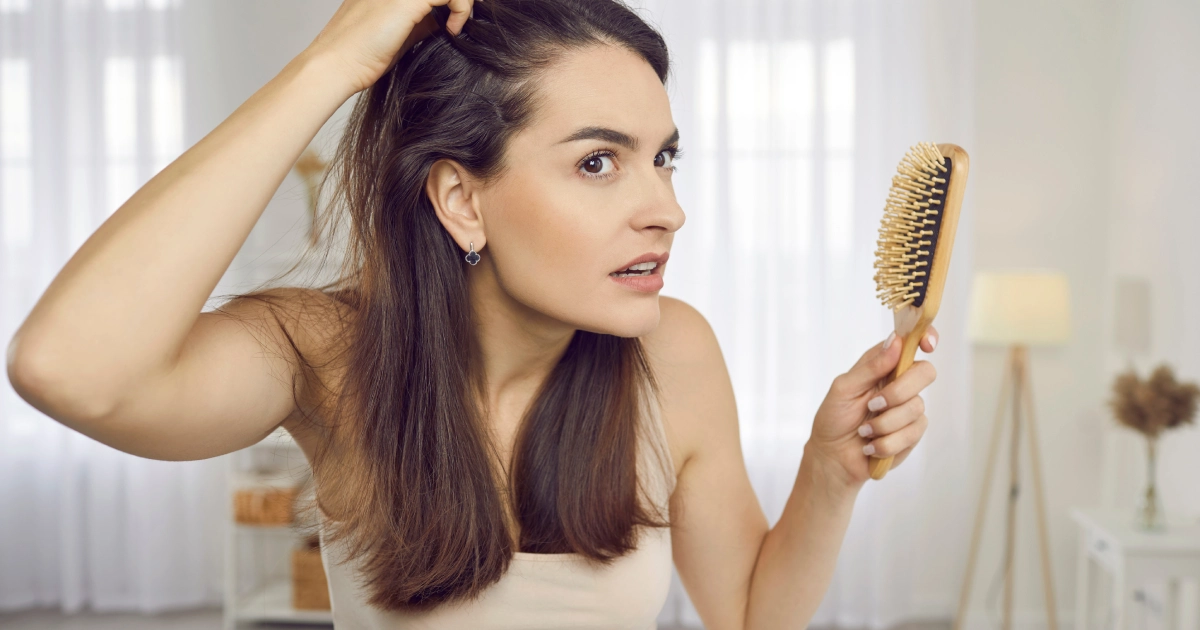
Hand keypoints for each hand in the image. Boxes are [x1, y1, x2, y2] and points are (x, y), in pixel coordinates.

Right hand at [303, 0, 475, 94]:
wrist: (337, 64)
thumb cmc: (363, 56)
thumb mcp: (399, 33)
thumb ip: (420, 22)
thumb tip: (444, 22)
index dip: (451, 1)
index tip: (458, 19)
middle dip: (459, 1)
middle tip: (463, 21)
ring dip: (463, 3)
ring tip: (458, 27)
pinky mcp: (408, 0)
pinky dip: (461, 10)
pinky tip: (452, 32)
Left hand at [806, 326, 938, 488]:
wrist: (833, 457)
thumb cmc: (834, 418)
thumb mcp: (844, 389)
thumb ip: (870, 367)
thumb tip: (896, 341)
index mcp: (883, 365)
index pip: (911, 343)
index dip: (925, 337)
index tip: (926, 346)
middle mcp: (900, 383)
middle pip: (925, 373)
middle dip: (899, 392)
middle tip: (873, 405)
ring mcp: (909, 408)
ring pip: (916, 407)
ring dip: (884, 423)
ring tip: (864, 431)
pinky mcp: (912, 433)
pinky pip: (912, 433)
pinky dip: (886, 442)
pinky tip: (870, 445)